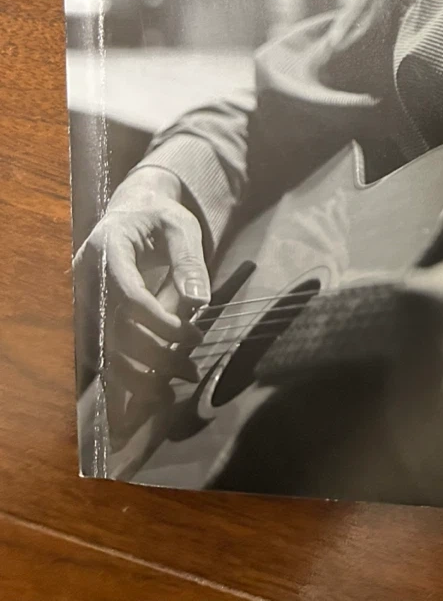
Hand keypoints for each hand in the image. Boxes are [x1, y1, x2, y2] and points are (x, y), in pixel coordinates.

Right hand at [74, 167, 210, 435]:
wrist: (133, 212)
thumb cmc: (159, 218)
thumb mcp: (181, 227)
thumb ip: (189, 261)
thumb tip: (199, 301)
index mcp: (106, 249)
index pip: (128, 296)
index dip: (159, 322)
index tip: (193, 336)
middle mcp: (85, 278)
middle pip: (113, 330)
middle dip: (154, 356)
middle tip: (191, 370)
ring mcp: (82, 301)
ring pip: (103, 350)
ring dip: (137, 377)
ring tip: (171, 392)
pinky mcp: (89, 319)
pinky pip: (103, 354)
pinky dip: (126, 375)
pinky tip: (152, 392)